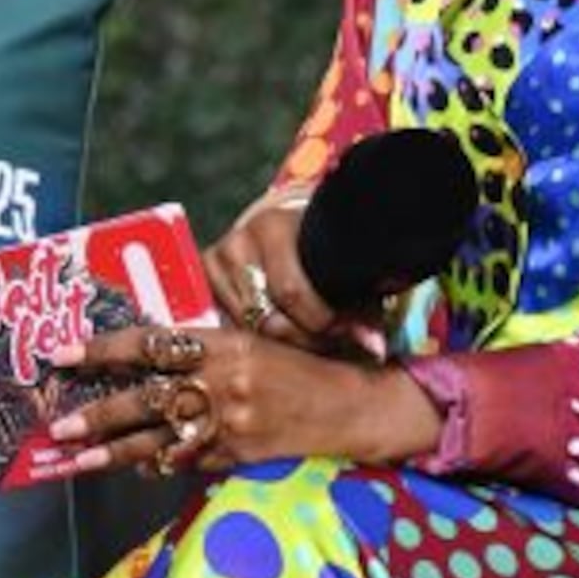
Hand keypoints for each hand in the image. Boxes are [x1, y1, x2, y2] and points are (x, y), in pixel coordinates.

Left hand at [24, 323, 440, 480]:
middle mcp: (221, 382)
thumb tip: (143, 357)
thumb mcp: (248, 341)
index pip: (149, 344)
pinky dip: (160, 464)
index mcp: (220, 343)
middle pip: (146, 399)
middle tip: (58, 426)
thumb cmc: (294, 367)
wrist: (349, 407)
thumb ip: (200, 349)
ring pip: (160, 440)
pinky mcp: (239, 456)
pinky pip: (189, 462)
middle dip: (98, 414)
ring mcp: (230, 424)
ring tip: (79, 459)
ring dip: (115, 452)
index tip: (62, 355)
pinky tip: (135, 468)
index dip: (102, 350)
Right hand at [208, 188, 364, 352]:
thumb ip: (361, 312)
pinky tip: (274, 334)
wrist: (291, 235)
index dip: (323, 324)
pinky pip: (229, 329)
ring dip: (279, 343)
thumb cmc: (323, 258)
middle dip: (303, 340)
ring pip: (249, 330)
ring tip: (302, 336)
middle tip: (325, 343)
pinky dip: (254, 337)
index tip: (344, 333)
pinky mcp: (204, 282)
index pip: (291, 293)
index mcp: (273, 227)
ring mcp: (215, 262)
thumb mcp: (347, 278)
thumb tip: (374, 349)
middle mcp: (237, 241)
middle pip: (267, 319)